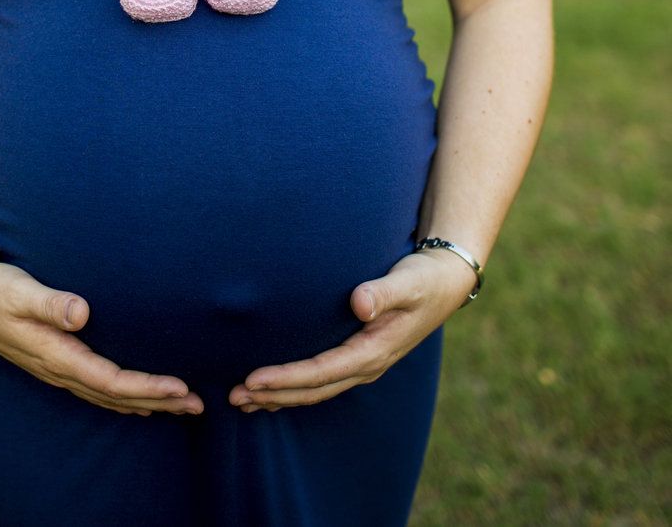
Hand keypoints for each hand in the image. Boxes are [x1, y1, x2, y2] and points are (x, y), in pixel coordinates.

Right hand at [0, 261, 204, 416]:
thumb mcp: (20, 290)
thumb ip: (50, 302)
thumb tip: (81, 313)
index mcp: (56, 354)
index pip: (110, 380)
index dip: (146, 386)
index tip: (180, 386)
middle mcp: (59, 368)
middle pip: (116, 396)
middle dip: (157, 401)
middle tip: (198, 404)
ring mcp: (57, 369)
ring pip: (108, 396)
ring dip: (145, 402)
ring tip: (181, 406)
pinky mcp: (56, 361)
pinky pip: (96, 390)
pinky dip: (122, 398)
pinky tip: (139, 403)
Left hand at [228, 248, 476, 411]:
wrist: (445, 283)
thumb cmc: (423, 279)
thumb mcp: (408, 282)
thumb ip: (384, 291)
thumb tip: (360, 302)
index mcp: (374, 351)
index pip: (321, 372)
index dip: (286, 378)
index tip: (253, 379)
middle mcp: (366, 365)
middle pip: (313, 389)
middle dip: (273, 395)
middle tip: (234, 396)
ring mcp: (362, 364)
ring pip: (314, 390)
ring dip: (279, 397)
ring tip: (241, 401)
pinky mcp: (357, 357)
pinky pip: (321, 380)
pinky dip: (293, 388)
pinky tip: (270, 391)